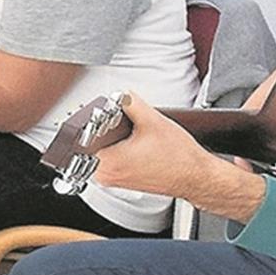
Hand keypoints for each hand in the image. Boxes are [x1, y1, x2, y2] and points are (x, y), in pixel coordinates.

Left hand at [91, 92, 267, 221]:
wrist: (194, 176)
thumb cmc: (179, 158)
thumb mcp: (152, 120)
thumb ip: (130, 101)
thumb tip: (118, 94)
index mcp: (107, 163)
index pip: (81, 136)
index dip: (90, 120)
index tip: (98, 113)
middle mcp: (105, 175)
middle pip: (90, 142)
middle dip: (102, 127)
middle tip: (118, 119)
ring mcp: (112, 180)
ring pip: (100, 149)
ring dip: (111, 137)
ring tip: (130, 131)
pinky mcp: (121, 180)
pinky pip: (110, 158)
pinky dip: (118, 147)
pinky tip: (134, 142)